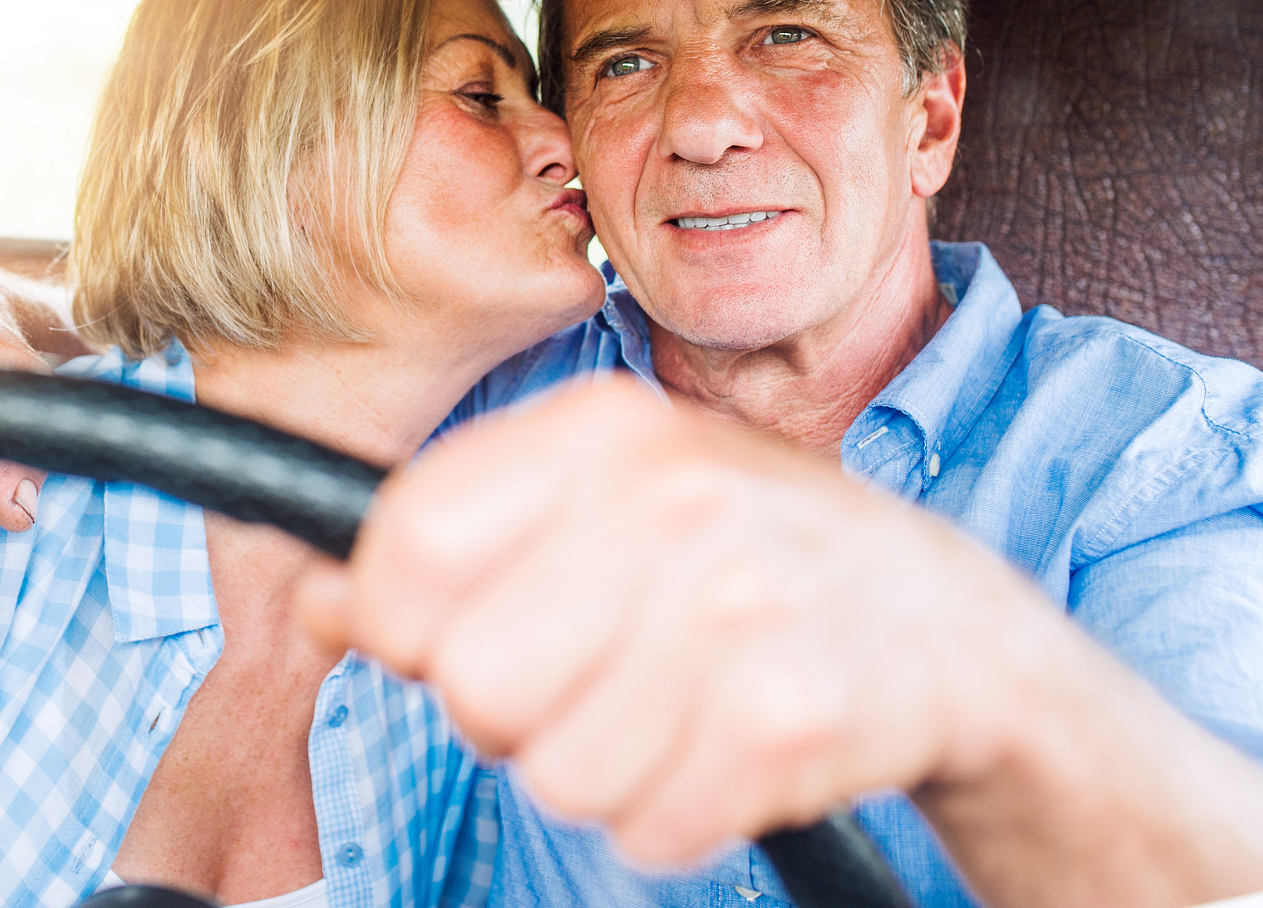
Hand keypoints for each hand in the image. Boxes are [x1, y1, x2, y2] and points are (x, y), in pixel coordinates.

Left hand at [302, 378, 1027, 860]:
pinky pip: (644, 829)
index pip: (409, 546)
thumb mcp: (603, 502)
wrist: (949, 626)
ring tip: (672, 703)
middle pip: (470, 680)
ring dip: (601, 767)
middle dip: (514, 709)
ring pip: (554, 773)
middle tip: (594, 672)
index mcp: (604, 432)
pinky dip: (673, 813)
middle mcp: (670, 501)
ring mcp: (739, 608)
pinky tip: (725, 745)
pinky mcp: (792, 720)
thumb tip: (313, 602)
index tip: (455, 630)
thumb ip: (453, 541)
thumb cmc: (746, 552)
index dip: (407, 619)